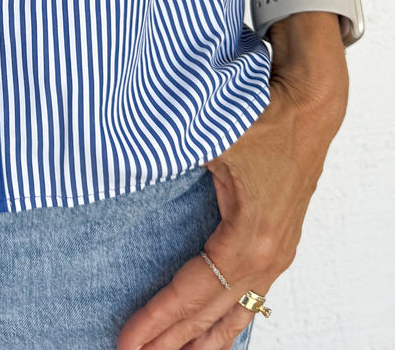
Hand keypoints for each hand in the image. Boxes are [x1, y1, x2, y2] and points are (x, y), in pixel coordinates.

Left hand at [116, 51, 347, 349]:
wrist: (309, 106)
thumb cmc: (262, 117)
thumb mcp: (212, 139)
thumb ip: (170, 157)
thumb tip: (124, 167)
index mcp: (250, 240)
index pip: (192, 292)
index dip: (158, 317)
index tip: (126, 339)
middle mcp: (266, 257)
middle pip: (210, 313)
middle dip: (171, 340)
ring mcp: (276, 254)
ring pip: (234, 313)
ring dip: (201, 339)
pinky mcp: (277, 244)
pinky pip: (250, 297)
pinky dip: (228, 321)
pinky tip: (215, 335)